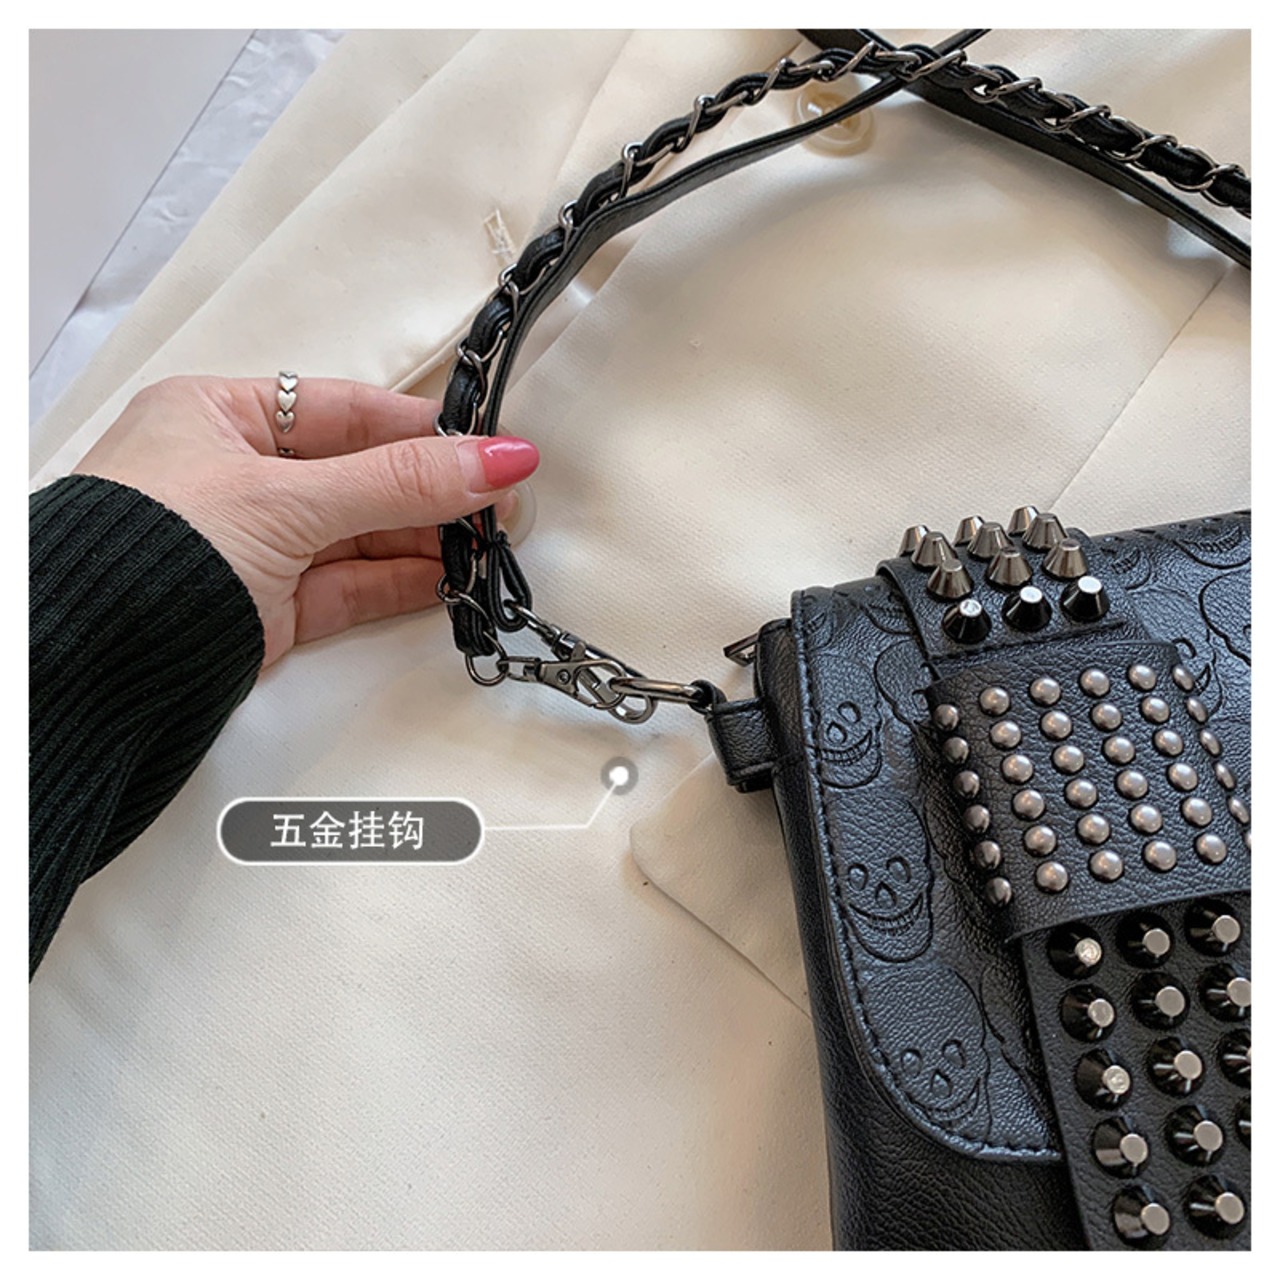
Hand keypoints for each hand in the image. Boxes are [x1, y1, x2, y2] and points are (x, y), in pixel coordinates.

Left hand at [74, 375, 538, 667]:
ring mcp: (253, 545)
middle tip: (501, 500)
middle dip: (432, 489)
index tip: (486, 444)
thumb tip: (495, 459)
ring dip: (426, 540)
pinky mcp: (268, 607)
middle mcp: (234, 477)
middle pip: (359, 475)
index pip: (342, 410)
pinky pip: (350, 586)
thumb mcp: (287, 497)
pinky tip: (449, 578)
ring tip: (489, 543)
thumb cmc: (152, 550)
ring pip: (360, 535)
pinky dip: (401, 584)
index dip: (419, 428)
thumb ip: (399, 481)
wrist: (95, 664)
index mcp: (217, 418)